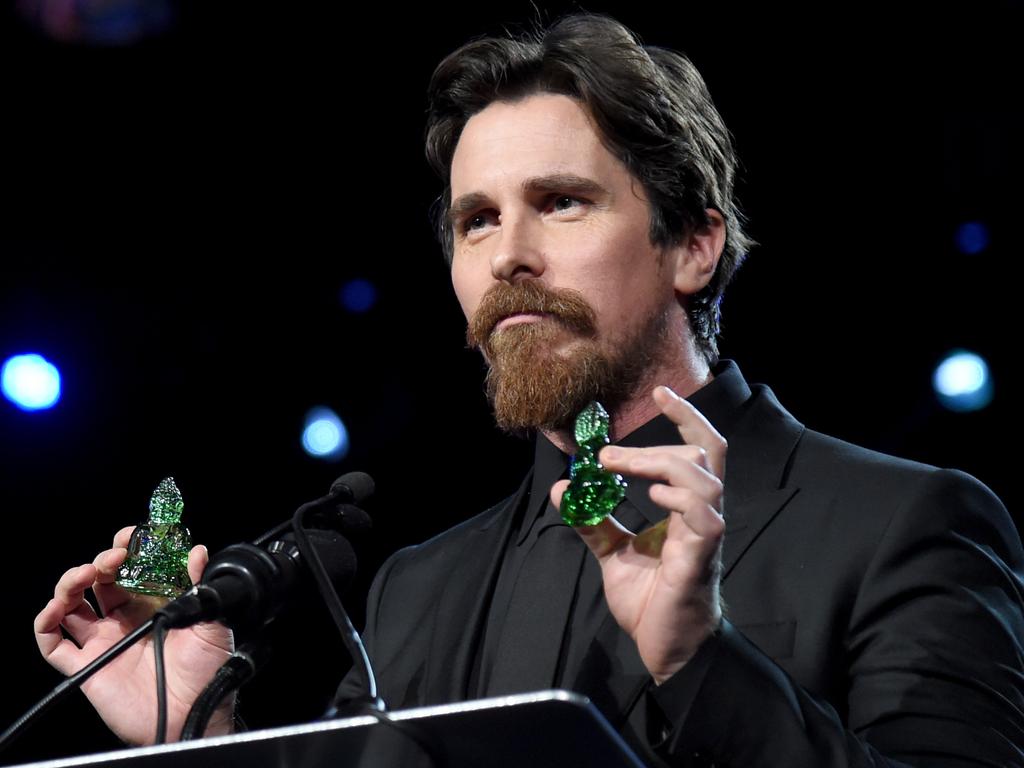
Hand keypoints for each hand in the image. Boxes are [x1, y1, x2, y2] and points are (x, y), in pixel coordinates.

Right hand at [34, 527, 234, 743]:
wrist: (194, 712)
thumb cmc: (207, 670)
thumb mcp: (213, 621)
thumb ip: (203, 586)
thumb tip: (197, 551)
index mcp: (153, 604)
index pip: (130, 568)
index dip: (126, 549)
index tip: (130, 536)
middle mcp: (125, 618)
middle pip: (99, 581)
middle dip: (102, 560)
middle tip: (114, 556)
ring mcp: (103, 641)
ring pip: (72, 605)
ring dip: (70, 583)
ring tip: (84, 574)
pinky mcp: (87, 666)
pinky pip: (54, 644)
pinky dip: (45, 623)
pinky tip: (56, 610)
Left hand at [551, 385, 725, 683]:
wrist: (665, 649)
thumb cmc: (650, 602)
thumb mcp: (611, 554)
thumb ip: (592, 520)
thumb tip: (562, 489)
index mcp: (687, 509)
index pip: (699, 450)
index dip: (685, 418)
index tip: (661, 392)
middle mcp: (703, 515)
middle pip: (703, 454)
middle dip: (655, 443)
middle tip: (606, 455)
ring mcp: (705, 535)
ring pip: (703, 477)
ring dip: (658, 463)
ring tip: (618, 468)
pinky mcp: (701, 557)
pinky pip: (704, 515)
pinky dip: (680, 497)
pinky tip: (653, 496)